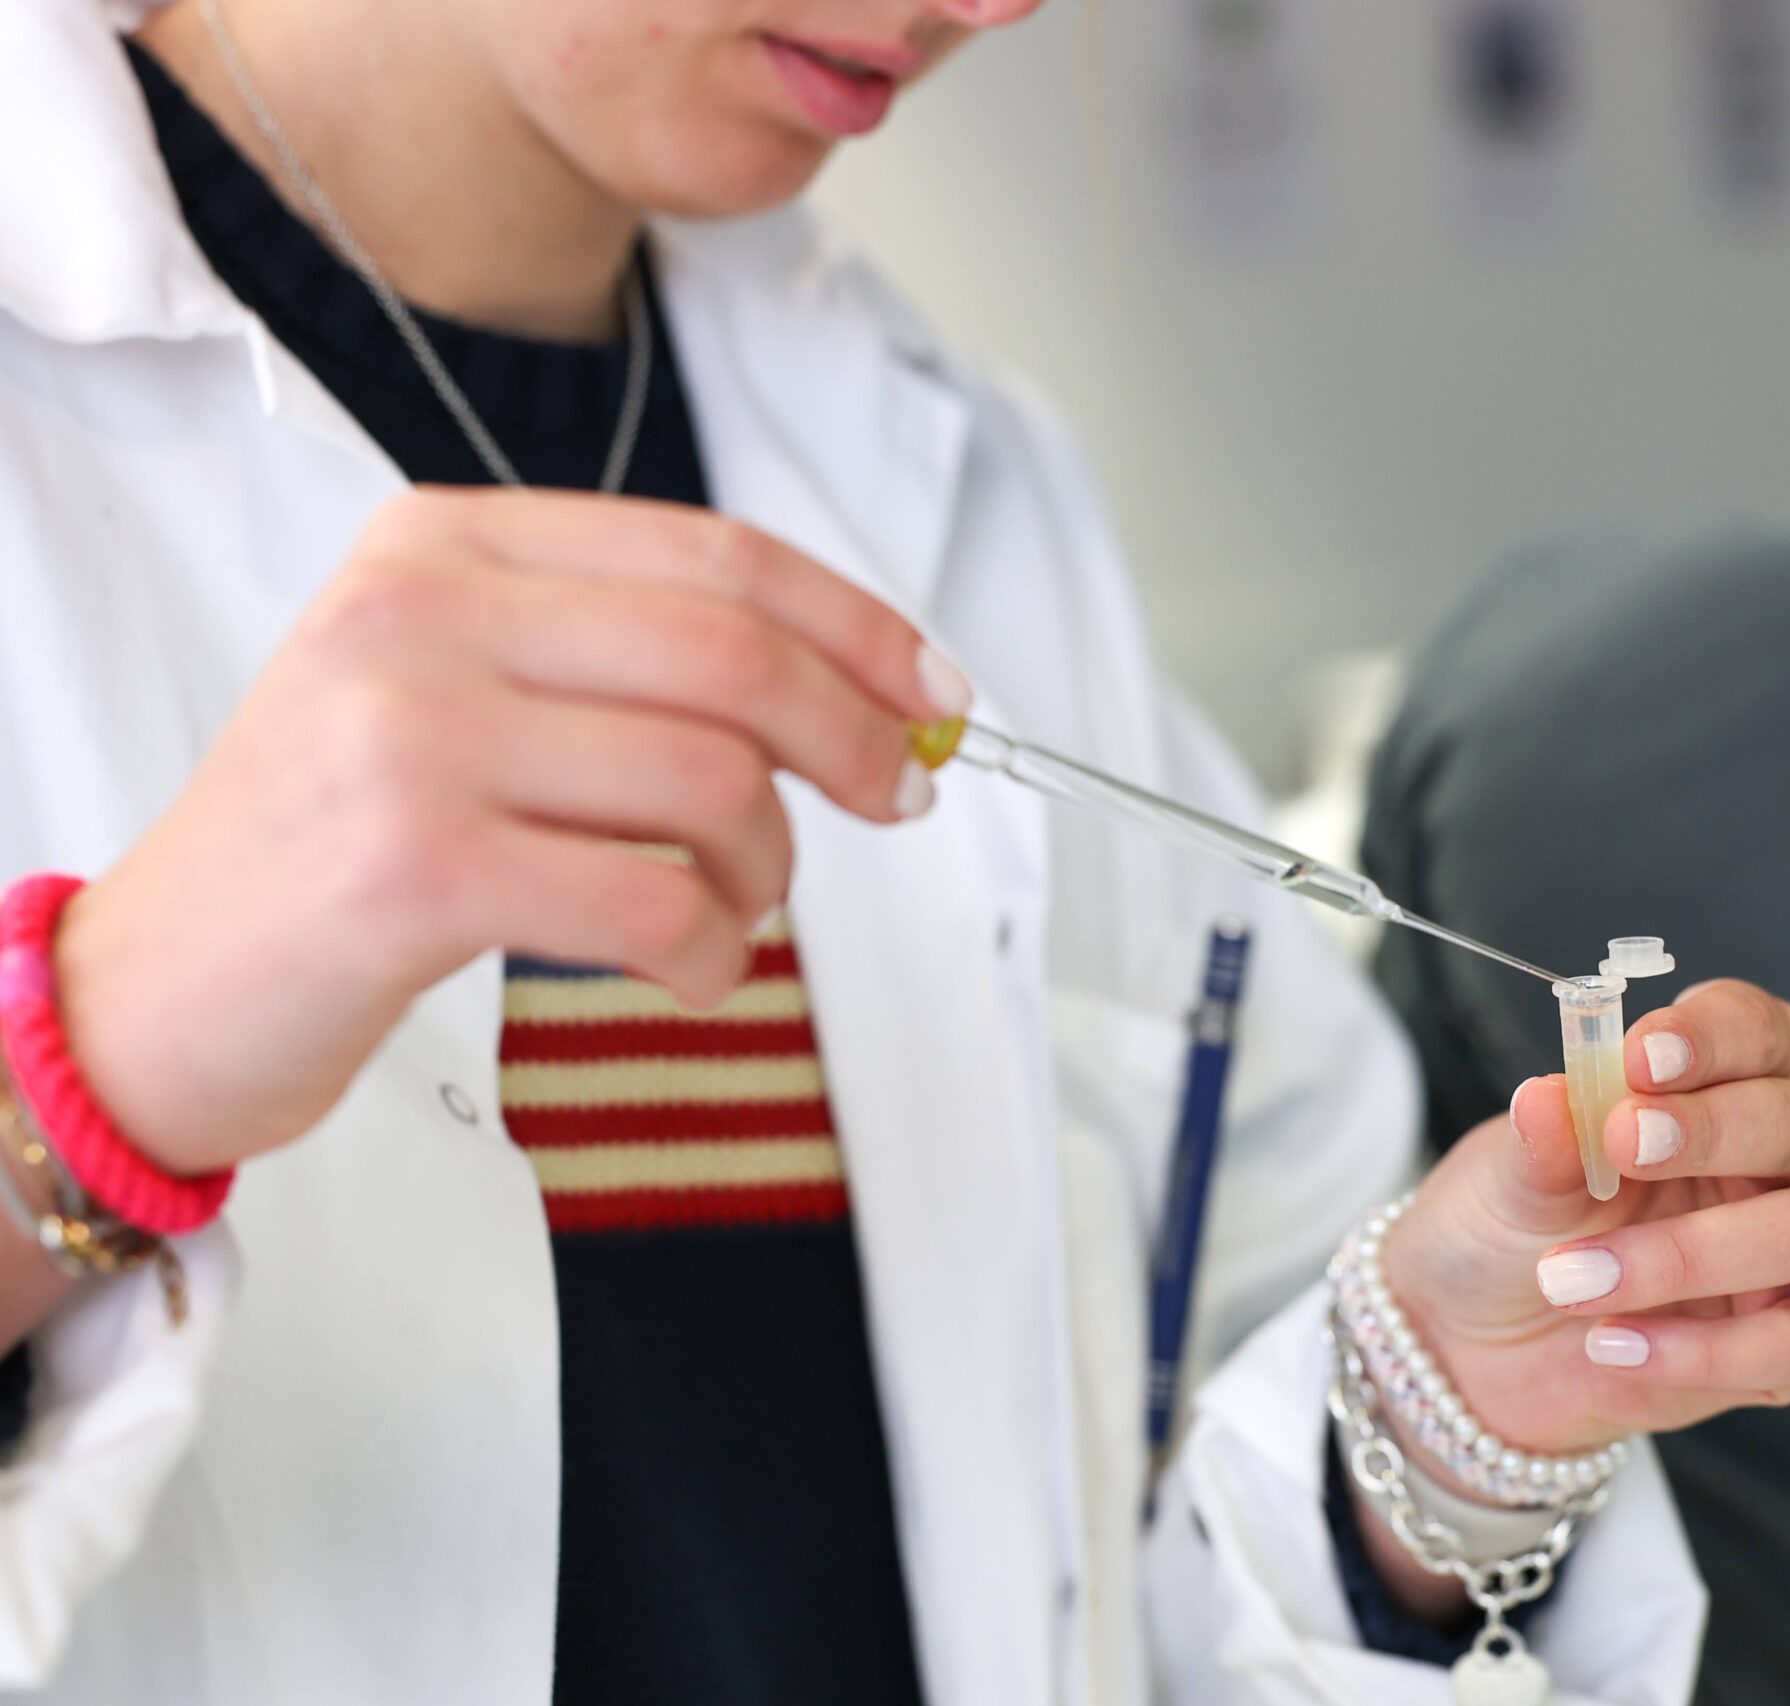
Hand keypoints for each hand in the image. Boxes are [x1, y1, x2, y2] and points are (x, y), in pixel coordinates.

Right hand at [50, 487, 967, 1176]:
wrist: (159, 986)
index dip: (858, 626)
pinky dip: (712, 952)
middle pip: (733, 655)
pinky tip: (690, 970)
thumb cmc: (338, 847)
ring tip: (736, 912)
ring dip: (769, 868)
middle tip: (896, 804)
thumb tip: (860, 695)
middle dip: (855, 738)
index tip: (936, 697)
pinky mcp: (413, 866)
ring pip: (710, 779)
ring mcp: (408, 732)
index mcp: (444, 543)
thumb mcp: (458, 692)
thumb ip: (625, 665)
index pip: (714, 555)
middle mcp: (421, 612)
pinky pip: (655, 900)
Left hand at [1386, 979, 1789, 1461]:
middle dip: (1709, 1131)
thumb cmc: (1516, 1231)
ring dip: (1688, 1254)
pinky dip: (1706, 1350)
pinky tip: (1613, 1345)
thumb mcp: (1507, 1179)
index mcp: (1732, 1076)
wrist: (1485, 1346)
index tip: (1639, 1057)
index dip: (1708, 1037)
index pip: (1756, 1029)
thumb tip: (1546, 1098)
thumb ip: (1542, 1142)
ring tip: (1573, 1280)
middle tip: (1619, 1147)